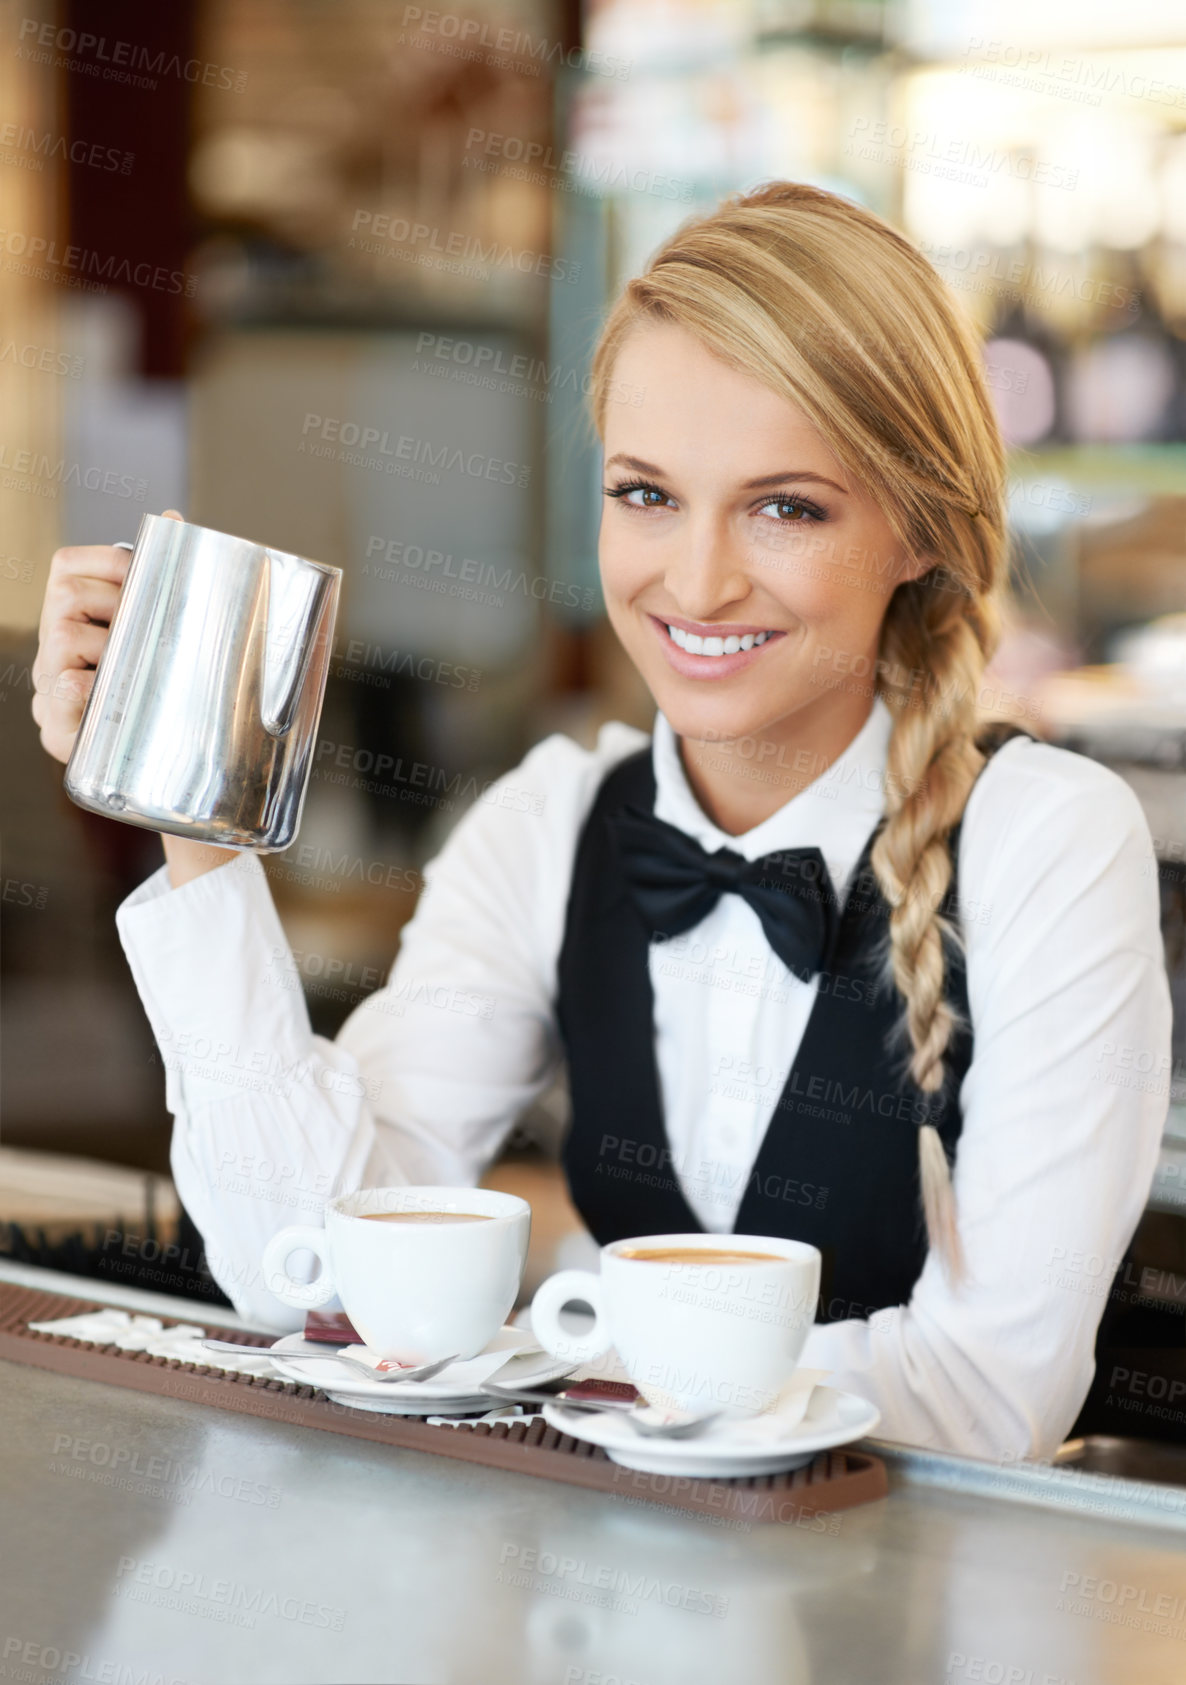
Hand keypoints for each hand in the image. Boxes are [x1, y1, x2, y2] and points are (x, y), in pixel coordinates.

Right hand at [31, 510, 183, 763]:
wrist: (148, 758)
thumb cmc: (149, 683)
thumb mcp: (150, 629)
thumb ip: (157, 579)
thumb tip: (172, 517)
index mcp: (67, 620)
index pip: (66, 567)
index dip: (109, 563)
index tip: (143, 575)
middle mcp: (50, 649)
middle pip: (67, 597)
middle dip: (116, 605)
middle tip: (147, 627)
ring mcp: (49, 687)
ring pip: (63, 638)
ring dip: (108, 645)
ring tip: (135, 663)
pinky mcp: (58, 728)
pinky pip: (66, 689)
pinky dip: (90, 686)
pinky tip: (111, 693)